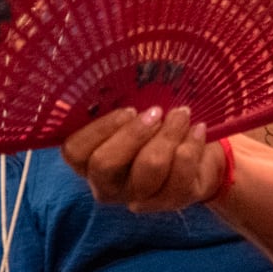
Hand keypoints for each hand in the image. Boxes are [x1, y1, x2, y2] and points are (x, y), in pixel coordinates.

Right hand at [62, 106, 225, 212]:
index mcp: (88, 163)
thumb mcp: (131, 109)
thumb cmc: (154, 125)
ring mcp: (139, 198)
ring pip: (148, 168)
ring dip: (168, 133)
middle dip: (134, 132)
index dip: (99, 129)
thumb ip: (109, 98)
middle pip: (105, 164)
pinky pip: (180, 174)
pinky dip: (191, 145)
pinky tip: (198, 129)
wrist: (197, 151)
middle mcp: (108, 186)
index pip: (74, 152)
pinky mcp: (171, 201)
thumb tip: (98, 70)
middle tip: (156, 111)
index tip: (129, 109)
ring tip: (182, 114)